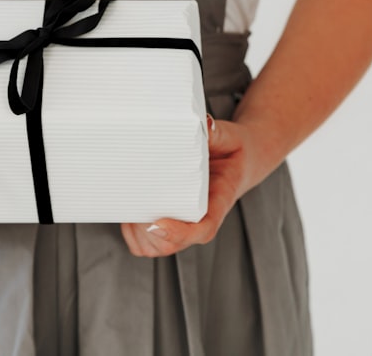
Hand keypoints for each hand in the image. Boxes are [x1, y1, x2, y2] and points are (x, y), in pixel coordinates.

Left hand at [120, 114, 260, 257]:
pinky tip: (129, 210)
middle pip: (173, 244)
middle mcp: (201, 218)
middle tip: (132, 200)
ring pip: (157, 246)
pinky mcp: (172, 221)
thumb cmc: (234, 150)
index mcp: (219, 201)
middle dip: (147, 231)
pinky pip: (148, 242)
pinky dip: (133, 234)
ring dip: (138, 233)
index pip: (203, 228)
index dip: (178, 233)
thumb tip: (203, 125)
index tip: (156, 224)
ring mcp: (185, 223)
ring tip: (129, 202)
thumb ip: (217, 133)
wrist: (242, 159)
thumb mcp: (231, 137)